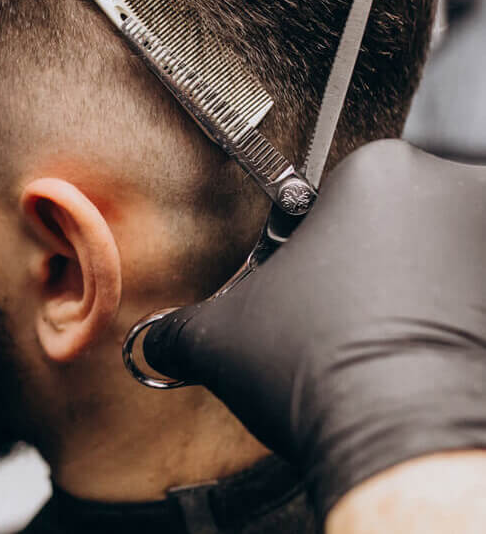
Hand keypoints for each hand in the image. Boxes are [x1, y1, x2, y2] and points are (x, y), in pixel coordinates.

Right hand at [144, 140, 485, 520]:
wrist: (404, 442)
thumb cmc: (325, 367)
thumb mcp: (225, 334)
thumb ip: (183, 324)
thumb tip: (158, 339)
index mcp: (377, 171)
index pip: (339, 199)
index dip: (318, 247)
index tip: (314, 283)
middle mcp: (452, 189)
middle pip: (400, 219)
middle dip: (374, 262)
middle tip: (351, 315)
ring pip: (444, 253)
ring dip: (421, 286)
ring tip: (390, 339)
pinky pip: (474, 291)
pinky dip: (457, 315)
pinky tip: (427, 354)